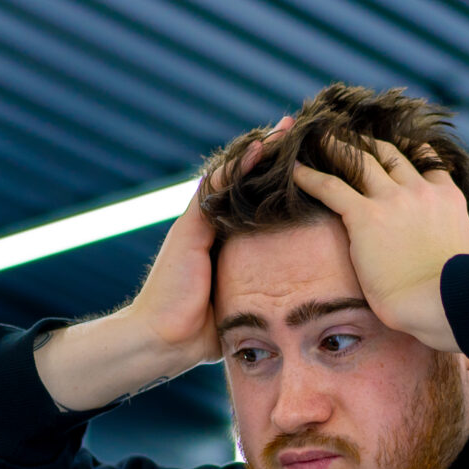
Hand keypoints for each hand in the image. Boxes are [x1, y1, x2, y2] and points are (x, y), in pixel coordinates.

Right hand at [34, 118, 291, 409]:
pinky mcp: (190, 227)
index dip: (276, 179)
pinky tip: (261, 148)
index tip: (305, 162)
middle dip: (270, 155)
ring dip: (258, 150)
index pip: (252, 199)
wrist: (163, 341)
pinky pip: (216, 188)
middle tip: (297, 129)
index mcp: (224, 242)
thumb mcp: (240, 304)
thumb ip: (258, 294)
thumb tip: (295, 303)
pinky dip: (239, 166)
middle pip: (243, 180)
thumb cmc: (200, 332)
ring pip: (231, 176)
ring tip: (285, 128)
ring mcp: (198, 224)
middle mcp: (210, 226)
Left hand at [291, 138, 468, 352]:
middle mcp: (419, 190)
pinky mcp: (365, 217)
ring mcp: (392, 200)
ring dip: (337, 147)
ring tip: (318, 137)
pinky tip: (293, 170)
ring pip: (359, 161)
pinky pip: (331, 187)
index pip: (425, 163)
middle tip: (347, 134)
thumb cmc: (464, 291)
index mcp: (447, 198)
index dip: (408, 151)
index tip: (396, 145)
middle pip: (389, 154)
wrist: (442, 304)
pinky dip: (310, 177)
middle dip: (368, 142)